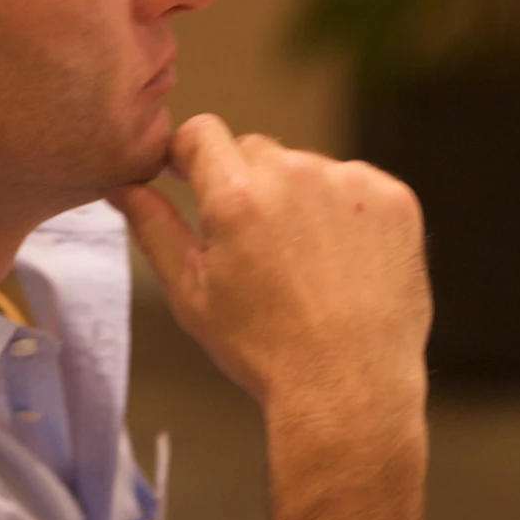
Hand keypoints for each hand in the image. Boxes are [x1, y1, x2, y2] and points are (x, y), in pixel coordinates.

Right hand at [110, 114, 430, 427]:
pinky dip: (345, 211)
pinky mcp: (395, 200)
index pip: (200, 133)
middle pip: (254, 149)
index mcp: (237, 196)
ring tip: (303, 262)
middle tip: (251, 244)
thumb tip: (125, 187)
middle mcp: (295, 175)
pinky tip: (341, 262)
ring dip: (296, 197)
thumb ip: (154, 228)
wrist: (349, 387)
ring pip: (306, 167)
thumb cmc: (264, 349)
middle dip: (244, 184)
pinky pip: (355, 185)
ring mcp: (351, 184)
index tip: (185, 174)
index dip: (187, 153)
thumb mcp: (191, 294)